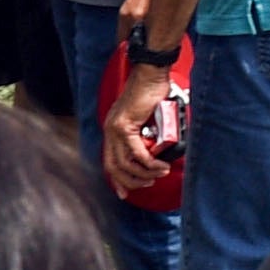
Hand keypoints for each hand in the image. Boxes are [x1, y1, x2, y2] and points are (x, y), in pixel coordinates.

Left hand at [101, 53, 175, 192]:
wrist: (151, 75)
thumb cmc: (152, 93)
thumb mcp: (147, 120)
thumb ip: (147, 136)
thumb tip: (158, 152)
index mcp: (113, 129)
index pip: (109, 161)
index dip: (116, 180)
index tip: (125, 194)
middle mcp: (110, 130)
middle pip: (113, 167)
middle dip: (131, 181)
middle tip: (149, 183)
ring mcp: (115, 128)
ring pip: (124, 163)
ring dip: (144, 173)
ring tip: (160, 172)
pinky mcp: (125, 126)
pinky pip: (136, 153)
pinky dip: (149, 162)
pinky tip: (159, 165)